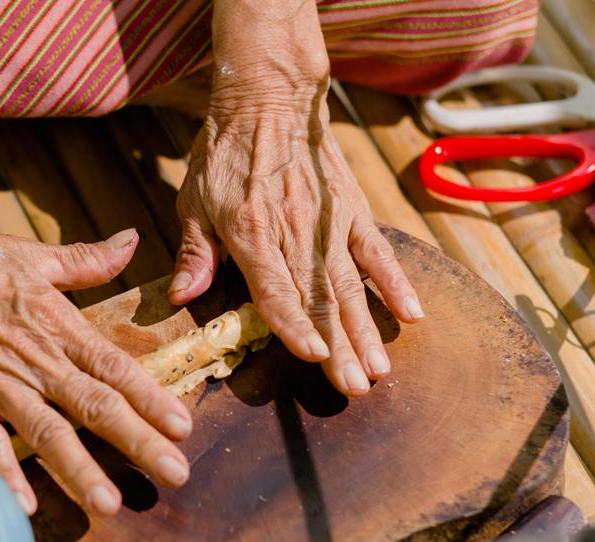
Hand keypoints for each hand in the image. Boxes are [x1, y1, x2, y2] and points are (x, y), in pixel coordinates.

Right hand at [0, 204, 192, 516]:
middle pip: (95, 406)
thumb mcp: (33, 255)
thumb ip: (87, 260)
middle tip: (175, 475)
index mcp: (57, 323)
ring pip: (46, 431)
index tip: (183, 427)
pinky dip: (1, 473)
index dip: (152, 398)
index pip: (115, 366)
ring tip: (109, 503)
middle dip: (138, 442)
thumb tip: (132, 241)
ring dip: (79, 469)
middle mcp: (34, 357)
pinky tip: (22, 506)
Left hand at [169, 2, 422, 395]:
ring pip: (350, 286)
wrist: (269, 100)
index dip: (293, 325)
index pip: (275, 289)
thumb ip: (194, 253)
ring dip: (366, 330)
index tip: (312, 357)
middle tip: (355, 388)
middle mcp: (295, 233)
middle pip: (319, 300)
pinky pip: (377, 252)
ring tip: (380, 370)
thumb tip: (182, 298)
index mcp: (252, 233)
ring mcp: (329, 224)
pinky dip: (395, 283)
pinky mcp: (352, 212)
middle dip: (338, 347)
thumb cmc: (225, 154)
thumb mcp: (194, 201)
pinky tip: (412, 315)